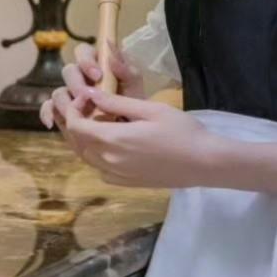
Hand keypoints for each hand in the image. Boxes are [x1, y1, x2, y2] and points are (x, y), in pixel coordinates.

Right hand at [39, 39, 144, 132]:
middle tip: (88, 97)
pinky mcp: (62, 110)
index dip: (86, 60)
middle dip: (77, 84)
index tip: (98, 75)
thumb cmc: (132, 103)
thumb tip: (110, 47)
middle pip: (68, 71)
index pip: (83, 51)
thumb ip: (125, 67)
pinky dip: (46, 114)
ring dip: (66, 102)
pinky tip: (50, 123)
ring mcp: (70, 94)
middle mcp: (80, 76)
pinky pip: (48, 108)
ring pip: (58, 91)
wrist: (130, 130)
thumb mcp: (134, 85)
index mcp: (96, 64)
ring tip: (79, 115)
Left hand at [61, 88, 218, 188]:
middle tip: (88, 106)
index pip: (75, 126)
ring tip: (97, 122)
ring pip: (86, 157)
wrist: (203, 163)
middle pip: (77, 142)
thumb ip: (117, 103)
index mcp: (113, 139)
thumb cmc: (181, 131)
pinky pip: (99, 169)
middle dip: (76, 123)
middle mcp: (108, 161)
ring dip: (84, 139)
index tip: (86, 97)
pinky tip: (110, 143)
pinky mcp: (125, 183)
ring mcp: (116, 175)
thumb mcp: (150, 109)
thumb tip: (90, 93)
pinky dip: (96, 155)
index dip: (73, 109)